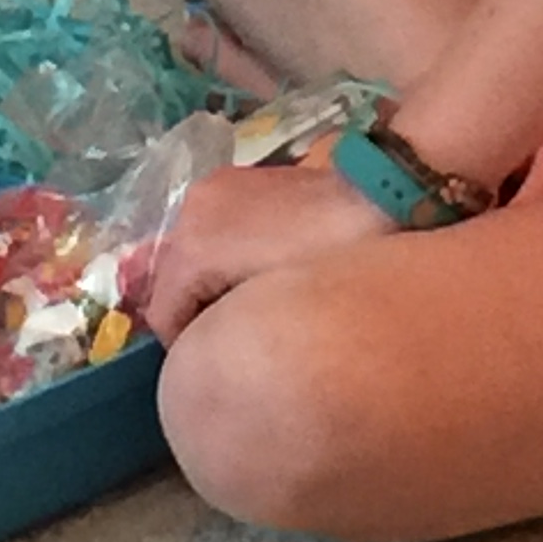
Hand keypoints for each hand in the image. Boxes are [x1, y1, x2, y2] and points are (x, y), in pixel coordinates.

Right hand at [144, 158, 388, 342]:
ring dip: (210, 286)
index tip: (225, 359)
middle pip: (172, 281)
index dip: (188, 347)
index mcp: (194, 241)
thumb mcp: (274, 308)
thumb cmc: (330, 259)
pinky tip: (261, 271)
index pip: (163, 314)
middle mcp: (192, 207)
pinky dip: (223, 260)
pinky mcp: (236, 182)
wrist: (379, 196)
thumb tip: (203, 353)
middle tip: (242, 333)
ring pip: (191, 258)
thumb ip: (223, 331)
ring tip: (254, 304)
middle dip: (197, 313)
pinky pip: (211, 235)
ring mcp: (214, 189)